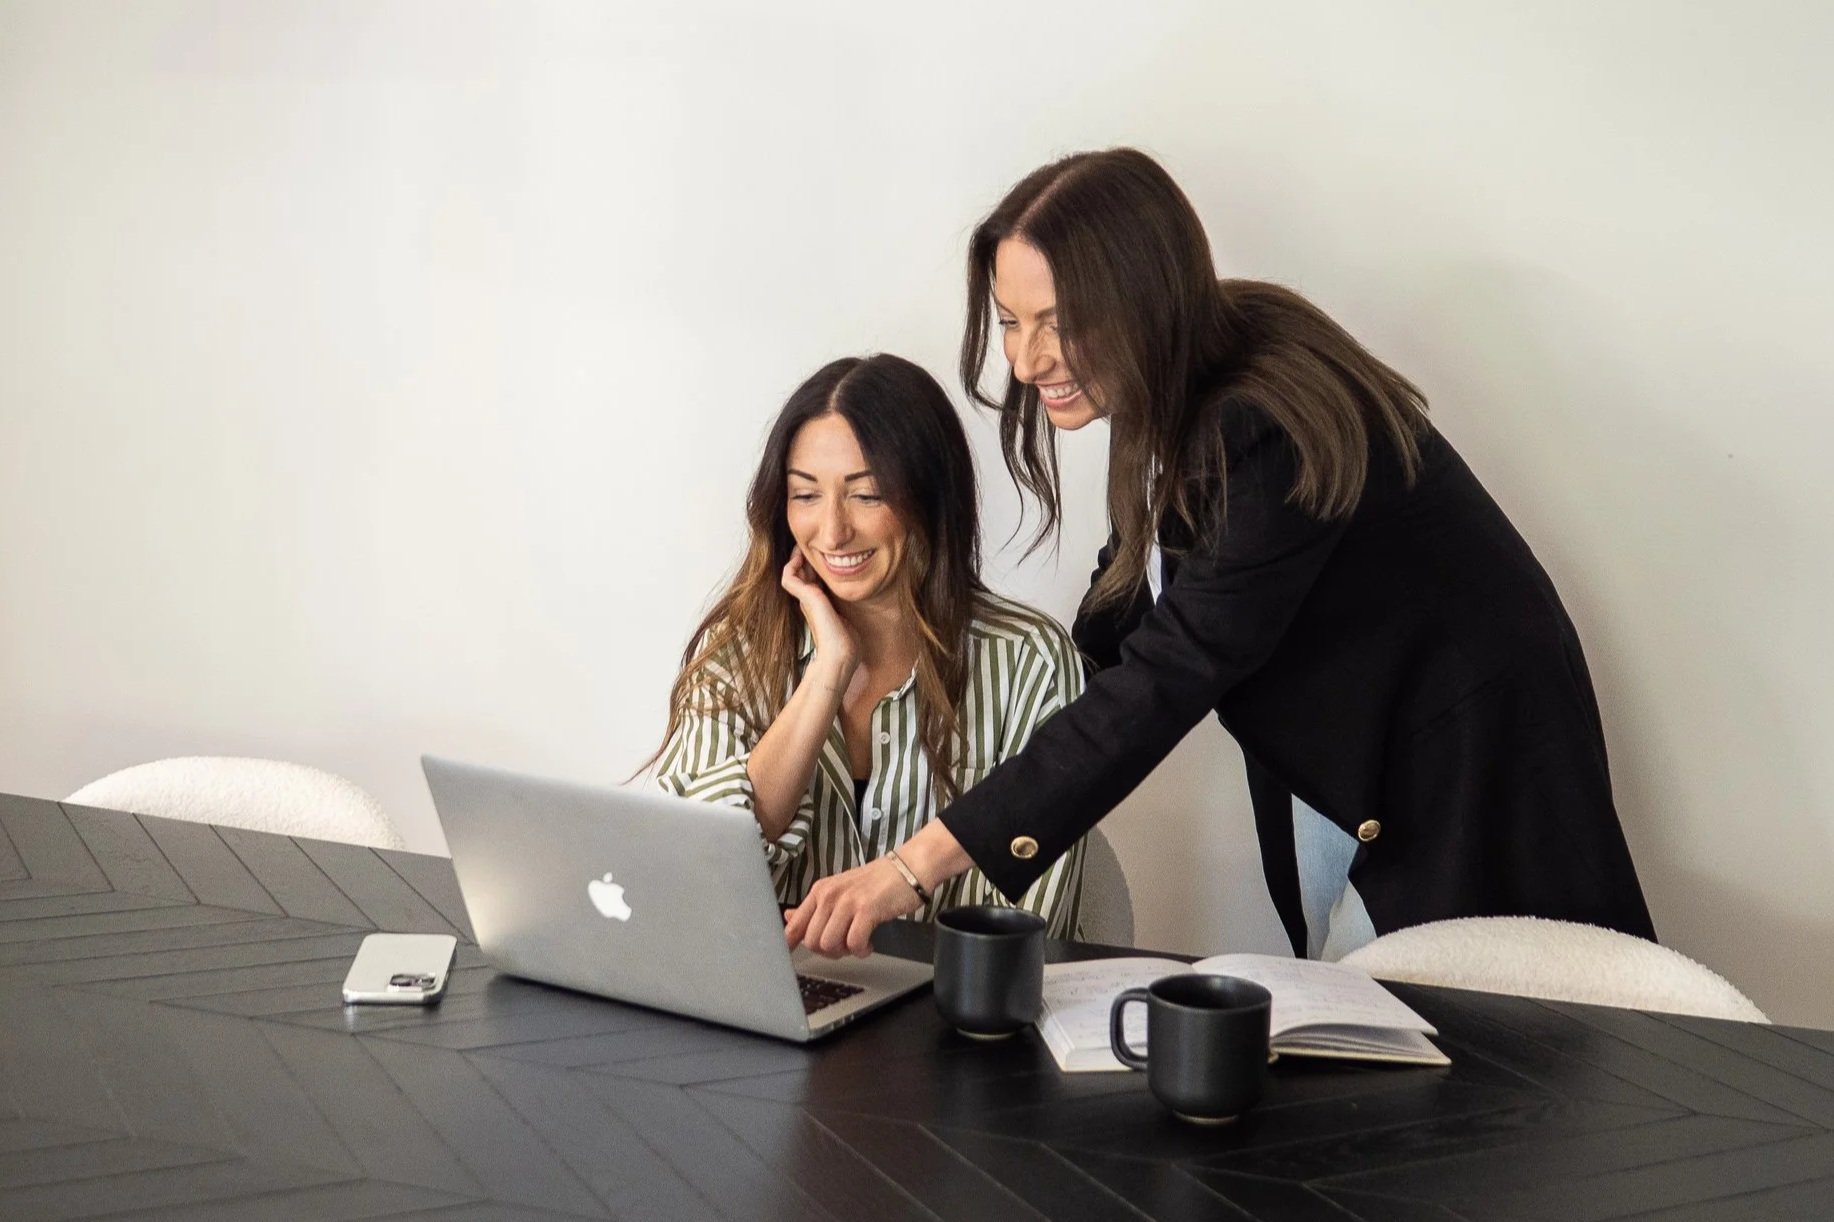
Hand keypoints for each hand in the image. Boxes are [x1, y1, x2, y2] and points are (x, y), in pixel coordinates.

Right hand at [781, 552, 859, 679]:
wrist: (840, 656)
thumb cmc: (847, 644)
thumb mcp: (848, 620)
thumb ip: (846, 611)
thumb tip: (855, 604)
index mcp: (819, 605)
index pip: (812, 580)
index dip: (814, 567)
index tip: (820, 555)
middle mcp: (810, 602)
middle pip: (802, 574)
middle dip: (805, 559)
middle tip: (809, 546)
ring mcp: (806, 600)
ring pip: (792, 572)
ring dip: (796, 558)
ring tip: (802, 546)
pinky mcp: (806, 598)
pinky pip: (788, 576)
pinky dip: (791, 564)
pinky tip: (800, 557)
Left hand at [783, 857, 922, 957]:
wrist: (908, 868)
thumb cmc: (876, 883)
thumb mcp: (840, 891)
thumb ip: (815, 908)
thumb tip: (788, 918)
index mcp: (820, 891)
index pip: (794, 924)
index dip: (790, 945)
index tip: (791, 956)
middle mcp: (830, 895)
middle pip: (812, 941)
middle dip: (828, 951)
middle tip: (844, 945)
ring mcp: (848, 902)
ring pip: (829, 945)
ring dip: (845, 952)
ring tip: (858, 942)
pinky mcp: (867, 909)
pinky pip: (854, 944)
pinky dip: (862, 950)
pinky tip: (869, 943)